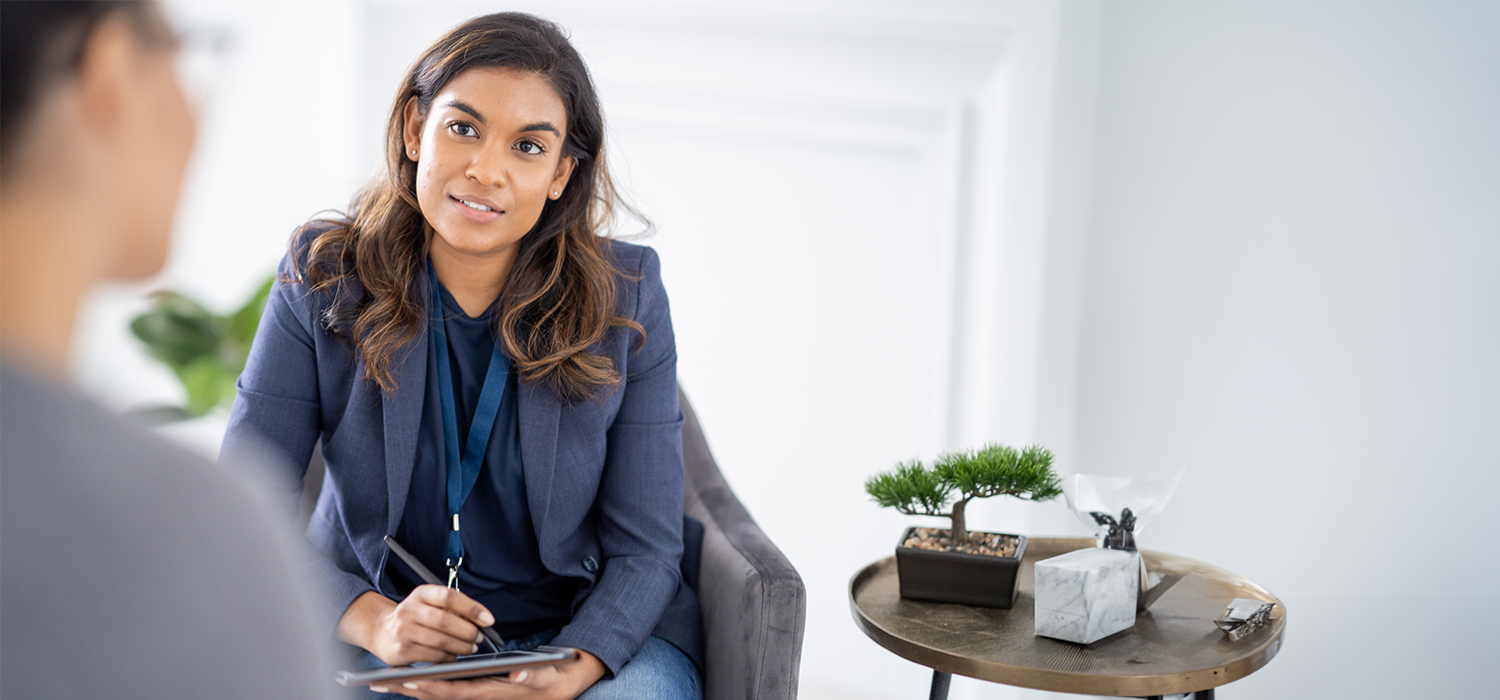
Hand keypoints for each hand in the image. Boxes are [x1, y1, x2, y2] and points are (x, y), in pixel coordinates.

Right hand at [337, 586, 495, 666]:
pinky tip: (453, 655)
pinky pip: (433, 656)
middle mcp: (410, 610)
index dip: (472, 608)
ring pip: (440, 641)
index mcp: (421, 593)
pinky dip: (448, 657)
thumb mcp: (429, 603)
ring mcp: (404, 631)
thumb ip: (452, 607)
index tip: (488, 619)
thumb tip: (481, 619)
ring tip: (471, 647)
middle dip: (468, 631)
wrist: (382, 631)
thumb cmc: (415, 617)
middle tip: (479, 637)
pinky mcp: (402, 650)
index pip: (449, 597)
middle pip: (445, 620)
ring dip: (461, 646)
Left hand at [371, 650, 606, 699]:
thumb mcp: (546, 675)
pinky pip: (447, 688)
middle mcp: (480, 695)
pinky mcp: (477, 688)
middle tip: (380, 681)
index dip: (431, 686)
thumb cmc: (551, 678)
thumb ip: (532, 675)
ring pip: (439, 693)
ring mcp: (477, 693)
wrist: (560, 686)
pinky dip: (428, 684)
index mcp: (492, 692)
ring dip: (413, 688)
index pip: (455, 691)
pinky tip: (414, 678)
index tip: (409, 679)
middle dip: (409, 689)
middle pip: (438, 695)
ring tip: (387, 680)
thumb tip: (518, 673)